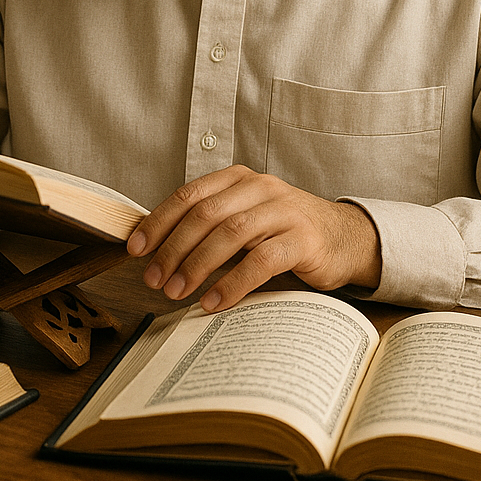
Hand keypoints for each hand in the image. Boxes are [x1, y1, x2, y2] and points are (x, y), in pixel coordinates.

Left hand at [126, 165, 381, 311]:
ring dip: (197, 266)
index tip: (136, 249)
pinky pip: (261, 261)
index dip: (158, 222)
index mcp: (238, 179)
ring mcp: (284, 211)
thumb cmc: (282, 232)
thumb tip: (155, 251)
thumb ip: (209, 226)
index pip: (189, 196)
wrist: (344, 238)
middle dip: (173, 249)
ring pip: (230, 234)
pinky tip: (213, 302)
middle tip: (154, 279)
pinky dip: (232, 283)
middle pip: (205, 215)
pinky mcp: (303, 239)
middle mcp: (260, 188)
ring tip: (176, 292)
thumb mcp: (244, 218)